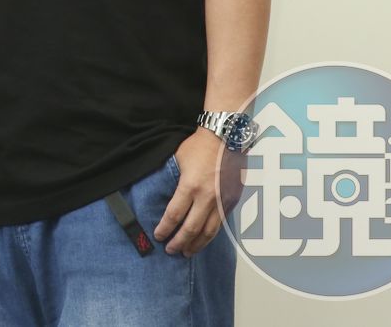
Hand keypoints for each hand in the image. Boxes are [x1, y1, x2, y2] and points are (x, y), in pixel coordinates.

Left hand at [153, 128, 231, 255]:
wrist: (225, 138)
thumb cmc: (198, 146)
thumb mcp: (178, 161)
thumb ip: (173, 181)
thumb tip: (165, 197)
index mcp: (190, 186)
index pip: (174, 215)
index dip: (165, 228)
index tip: (158, 236)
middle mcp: (208, 197)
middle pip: (191, 228)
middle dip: (179, 242)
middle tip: (170, 250)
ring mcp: (222, 201)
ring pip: (209, 231)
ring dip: (196, 244)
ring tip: (187, 252)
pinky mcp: (232, 201)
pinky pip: (220, 224)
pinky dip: (210, 235)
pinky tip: (203, 239)